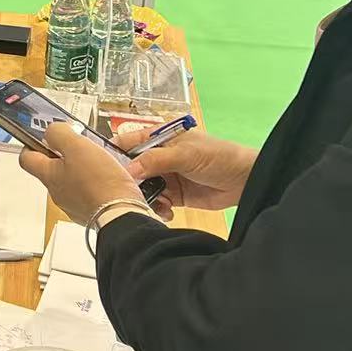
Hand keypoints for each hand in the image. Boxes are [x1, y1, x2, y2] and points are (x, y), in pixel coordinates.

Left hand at [18, 122, 147, 227]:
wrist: (122, 213)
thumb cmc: (99, 182)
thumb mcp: (77, 146)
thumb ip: (59, 134)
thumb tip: (51, 131)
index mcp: (49, 175)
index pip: (26, 159)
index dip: (32, 145)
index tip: (44, 137)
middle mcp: (58, 192)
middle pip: (54, 168)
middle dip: (66, 154)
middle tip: (80, 144)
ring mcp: (74, 204)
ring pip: (74, 179)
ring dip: (84, 167)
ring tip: (101, 158)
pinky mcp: (92, 211)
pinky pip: (90, 191)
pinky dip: (97, 181)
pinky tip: (111, 175)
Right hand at [115, 124, 256, 217]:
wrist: (245, 180)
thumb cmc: (217, 157)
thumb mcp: (186, 154)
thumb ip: (156, 160)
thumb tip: (129, 171)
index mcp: (158, 138)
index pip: (127, 142)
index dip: (114, 154)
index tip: (106, 171)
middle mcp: (158, 156)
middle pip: (131, 168)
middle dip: (128, 182)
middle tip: (128, 195)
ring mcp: (165, 176)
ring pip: (142, 188)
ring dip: (144, 197)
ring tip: (154, 205)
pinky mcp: (174, 195)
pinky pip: (156, 202)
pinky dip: (157, 208)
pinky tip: (166, 212)